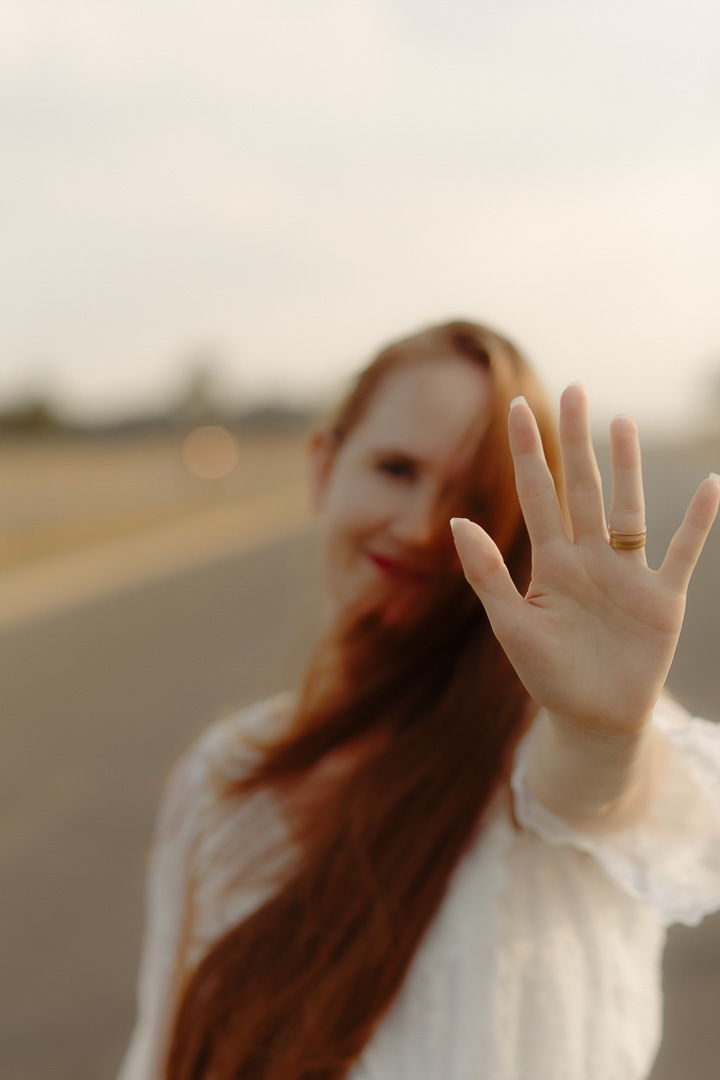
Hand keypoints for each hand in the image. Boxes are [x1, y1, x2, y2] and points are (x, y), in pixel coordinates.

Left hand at [451, 385, 719, 738]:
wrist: (592, 719)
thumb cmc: (547, 675)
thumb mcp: (511, 626)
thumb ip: (487, 574)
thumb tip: (456, 522)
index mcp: (550, 562)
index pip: (537, 494)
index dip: (527, 453)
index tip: (517, 407)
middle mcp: (590, 557)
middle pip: (584, 488)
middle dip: (577, 441)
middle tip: (576, 389)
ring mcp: (628, 574)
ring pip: (628, 509)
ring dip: (628, 467)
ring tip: (622, 423)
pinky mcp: (662, 599)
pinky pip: (683, 553)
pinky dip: (697, 522)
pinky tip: (710, 486)